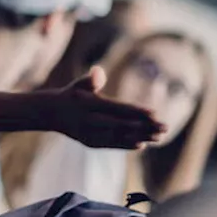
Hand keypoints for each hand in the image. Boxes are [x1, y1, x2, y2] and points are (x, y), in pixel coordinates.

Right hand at [41, 66, 164, 148]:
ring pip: (119, 136)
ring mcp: (89, 134)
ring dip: (140, 137)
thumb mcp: (78, 84)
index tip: (155, 114)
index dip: (136, 112)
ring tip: (159, 137)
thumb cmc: (71, 95)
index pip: (117, 108)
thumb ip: (91, 80)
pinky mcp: (89, 143)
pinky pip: (111, 144)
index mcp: (88, 104)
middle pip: (121, 125)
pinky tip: (142, 144)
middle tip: (165, 128)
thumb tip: (98, 71)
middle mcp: (89, 121)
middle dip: (144, 127)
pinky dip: (126, 145)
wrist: (50, 114)